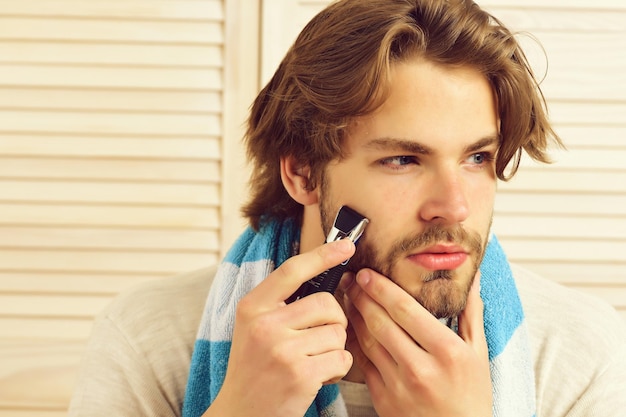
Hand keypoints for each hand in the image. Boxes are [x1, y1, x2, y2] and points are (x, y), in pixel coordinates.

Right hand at [205, 239, 354, 416]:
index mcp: (252, 307)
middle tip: (321, 338)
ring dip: (335, 349)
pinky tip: (318, 377)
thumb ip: (282, 304)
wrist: (240, 413)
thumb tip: (326, 276)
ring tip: (314, 361)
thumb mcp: (254, 328)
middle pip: (327, 303)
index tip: (346, 245)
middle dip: (335, 320)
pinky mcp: (300, 375)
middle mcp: (264, 325)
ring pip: (338, 332)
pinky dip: (338, 369)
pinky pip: (342, 358)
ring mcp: (282, 350)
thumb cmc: (254, 368)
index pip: (292, 270)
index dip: (322, 255)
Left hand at [344, 269, 491, 416]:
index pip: (406, 310)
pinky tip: (351, 326)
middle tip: (351, 278)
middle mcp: (421, 368)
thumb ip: (471, 312)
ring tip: (348, 296)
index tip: (368, 273)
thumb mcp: (478, 354)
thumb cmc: (471, 396)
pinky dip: (354, 341)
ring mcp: (399, 386)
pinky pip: (363, 363)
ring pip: (367, 341)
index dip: (382, 288)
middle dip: (362, 296)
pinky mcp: (383, 399)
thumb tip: (472, 277)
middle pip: (381, 322)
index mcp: (447, 352)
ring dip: (354, 315)